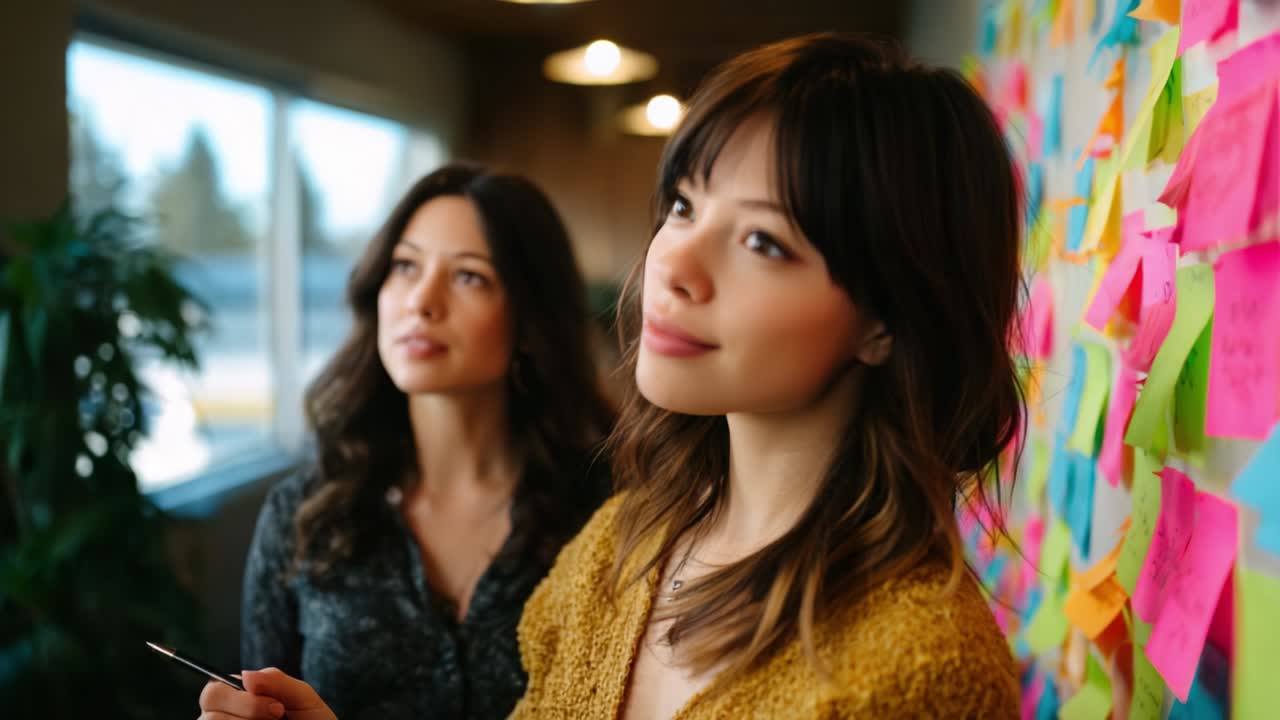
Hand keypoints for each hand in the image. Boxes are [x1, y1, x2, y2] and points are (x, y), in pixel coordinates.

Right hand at [198, 667, 336, 719]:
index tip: (277, 707)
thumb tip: (245, 674)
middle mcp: (225, 719)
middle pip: (208, 714)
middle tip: (278, 718)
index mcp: (239, 699)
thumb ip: (276, 681)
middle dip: (247, 713)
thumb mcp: (301, 698)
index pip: (213, 691)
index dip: (242, 699)